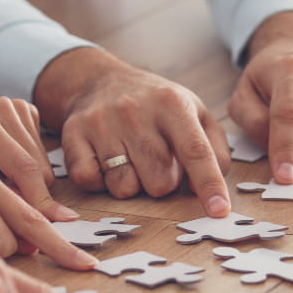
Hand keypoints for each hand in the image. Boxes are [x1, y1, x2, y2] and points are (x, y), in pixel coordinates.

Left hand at [0, 61, 73, 219]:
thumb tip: (31, 224)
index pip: (23, 167)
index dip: (38, 200)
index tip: (49, 226)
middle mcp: (2, 108)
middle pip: (38, 167)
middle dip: (34, 198)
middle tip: (16, 221)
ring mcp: (16, 107)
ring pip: (44, 164)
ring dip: (31, 186)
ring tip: (1, 192)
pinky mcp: (27, 110)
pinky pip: (43, 154)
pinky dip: (30, 171)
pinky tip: (5, 172)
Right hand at [33, 48, 231, 216]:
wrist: (101, 81)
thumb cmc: (156, 106)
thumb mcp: (195, 113)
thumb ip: (214, 151)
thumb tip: (214, 190)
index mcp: (172, 103)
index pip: (196, 151)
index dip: (209, 184)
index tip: (218, 210)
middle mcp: (135, 110)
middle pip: (159, 182)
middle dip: (162, 182)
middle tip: (156, 160)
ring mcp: (101, 122)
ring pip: (124, 187)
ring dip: (131, 183)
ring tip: (130, 158)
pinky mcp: (73, 134)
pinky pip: (90, 181)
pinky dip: (99, 181)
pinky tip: (106, 160)